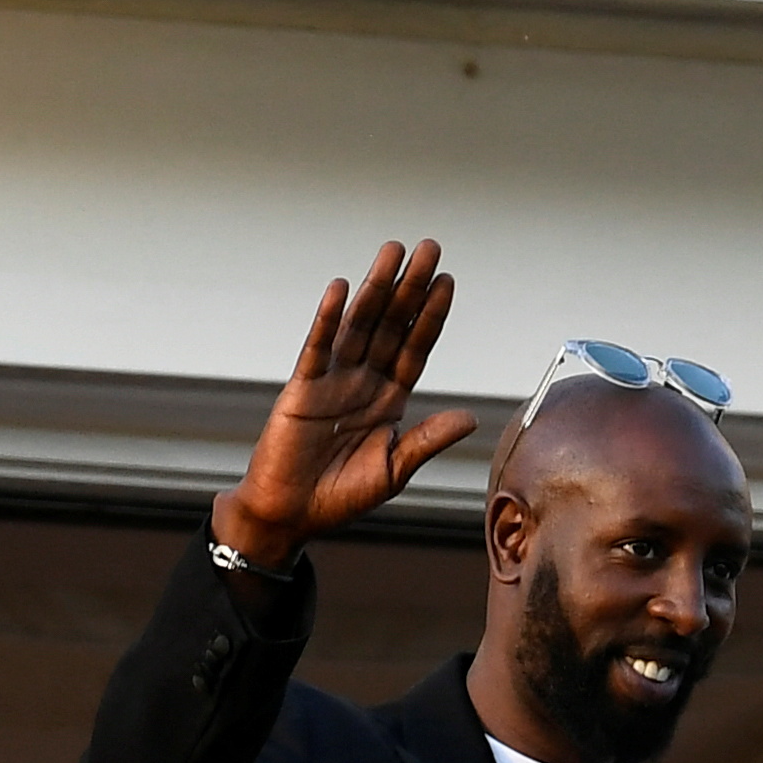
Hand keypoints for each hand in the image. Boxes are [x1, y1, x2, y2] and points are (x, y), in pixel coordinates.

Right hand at [211, 240, 475, 570]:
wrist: (293, 514)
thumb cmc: (341, 495)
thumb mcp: (394, 469)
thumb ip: (427, 440)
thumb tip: (469, 418)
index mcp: (389, 400)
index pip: (416, 348)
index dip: (431, 316)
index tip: (447, 283)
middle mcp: (363, 382)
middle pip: (391, 325)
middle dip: (410, 288)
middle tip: (428, 249)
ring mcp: (332, 381)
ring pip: (359, 326)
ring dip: (375, 289)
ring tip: (391, 254)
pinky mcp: (302, 389)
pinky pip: (318, 349)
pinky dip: (329, 320)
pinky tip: (342, 290)